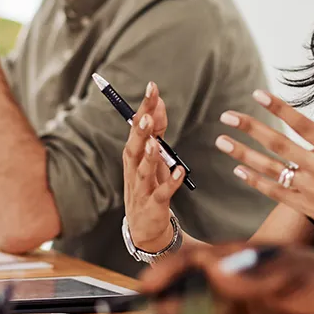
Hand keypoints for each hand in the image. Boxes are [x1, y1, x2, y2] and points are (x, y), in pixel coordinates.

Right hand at [122, 81, 185, 252]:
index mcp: (133, 154)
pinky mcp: (154, 205)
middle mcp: (134, 168)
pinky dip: (171, 182)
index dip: (145, 107)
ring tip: (154, 141)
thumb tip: (159, 103)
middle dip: (141, 130)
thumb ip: (157, 130)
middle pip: (135, 146)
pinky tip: (180, 171)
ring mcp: (142, 187)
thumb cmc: (149, 185)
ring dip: (149, 156)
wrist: (146, 227)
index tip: (152, 87)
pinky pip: (163, 192)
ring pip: (143, 170)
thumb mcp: (152, 155)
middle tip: (146, 114)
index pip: (137, 126)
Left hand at [216, 91, 313, 267]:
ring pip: (270, 168)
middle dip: (250, 127)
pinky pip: (275, 193)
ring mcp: (311, 191)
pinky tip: (239, 170)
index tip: (259, 94)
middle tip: (227, 115)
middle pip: (278, 144)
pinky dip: (255, 181)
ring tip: (221, 140)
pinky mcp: (306, 208)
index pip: (302, 124)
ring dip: (243, 153)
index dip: (279, 108)